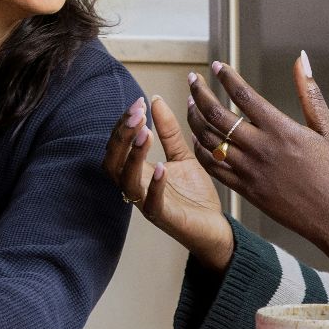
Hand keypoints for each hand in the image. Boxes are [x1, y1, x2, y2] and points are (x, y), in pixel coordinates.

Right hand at [102, 94, 235, 272]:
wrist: (215, 228)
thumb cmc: (195, 195)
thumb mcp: (183, 156)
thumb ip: (169, 131)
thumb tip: (155, 100)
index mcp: (138, 172)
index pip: (117, 146)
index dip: (123, 124)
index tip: (138, 103)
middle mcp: (137, 187)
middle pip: (113, 162)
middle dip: (122, 136)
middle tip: (137, 114)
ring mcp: (148, 203)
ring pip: (126, 181)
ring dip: (133, 156)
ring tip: (146, 133)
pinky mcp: (165, 218)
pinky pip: (151, 204)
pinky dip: (154, 185)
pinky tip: (161, 167)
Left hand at [186, 54, 328, 270]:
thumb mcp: (327, 128)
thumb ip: (309, 93)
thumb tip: (302, 59)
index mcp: (280, 130)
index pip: (243, 95)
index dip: (226, 77)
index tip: (216, 66)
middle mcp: (260, 148)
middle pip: (218, 115)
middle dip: (200, 93)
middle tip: (193, 79)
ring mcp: (249, 170)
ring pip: (210, 140)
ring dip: (195, 118)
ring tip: (190, 103)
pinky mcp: (244, 189)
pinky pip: (213, 167)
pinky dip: (201, 149)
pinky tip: (198, 137)